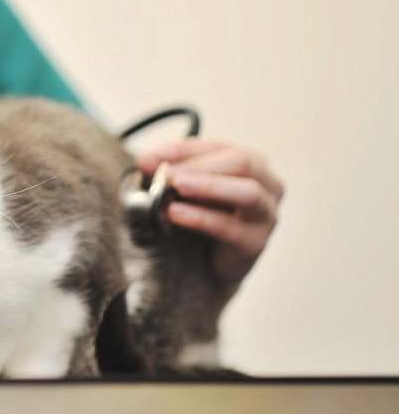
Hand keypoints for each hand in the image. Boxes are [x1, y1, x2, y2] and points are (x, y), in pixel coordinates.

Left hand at [137, 138, 284, 285]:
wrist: (205, 266)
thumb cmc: (198, 217)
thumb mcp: (181, 190)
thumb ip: (167, 174)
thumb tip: (147, 161)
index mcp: (249, 163)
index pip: (218, 147)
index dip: (183, 150)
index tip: (150, 158)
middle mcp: (266, 184)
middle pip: (244, 162)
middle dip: (202, 165)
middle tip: (168, 173)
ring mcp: (265, 215)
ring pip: (248, 193)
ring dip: (209, 185)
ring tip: (175, 185)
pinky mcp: (255, 243)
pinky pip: (230, 227)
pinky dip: (201, 217)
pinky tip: (176, 213)